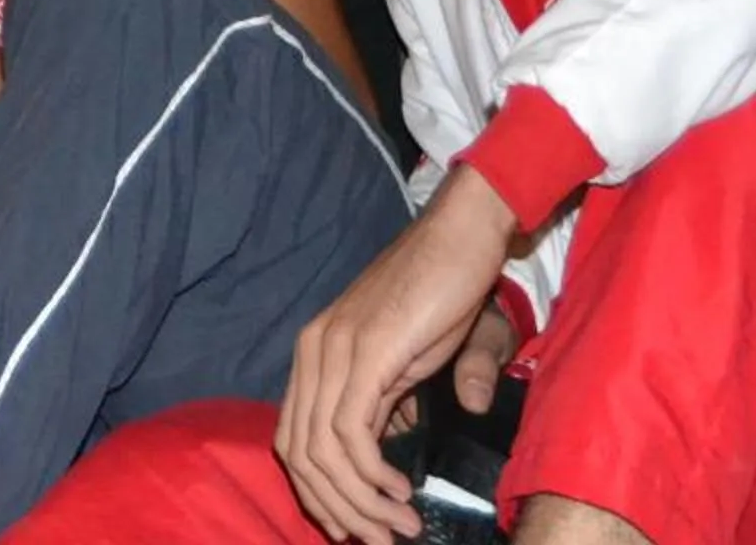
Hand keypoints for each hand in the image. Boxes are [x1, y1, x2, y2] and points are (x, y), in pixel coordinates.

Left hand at [277, 166, 517, 541]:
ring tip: (398, 528)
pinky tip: (400, 492)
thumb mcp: (407, 363)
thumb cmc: (441, 295)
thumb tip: (384, 453)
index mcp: (315, 353)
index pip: (292, 441)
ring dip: (359, 503)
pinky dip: (370, 475)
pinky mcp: (365, 352)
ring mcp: (334, 349)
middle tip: (379, 540)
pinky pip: (348, 433)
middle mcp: (313, 351)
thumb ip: (386, 406)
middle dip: (337, 509)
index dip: (318, 494)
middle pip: (299, 454)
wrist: (463, 240)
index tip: (354, 527)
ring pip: (322, 452)